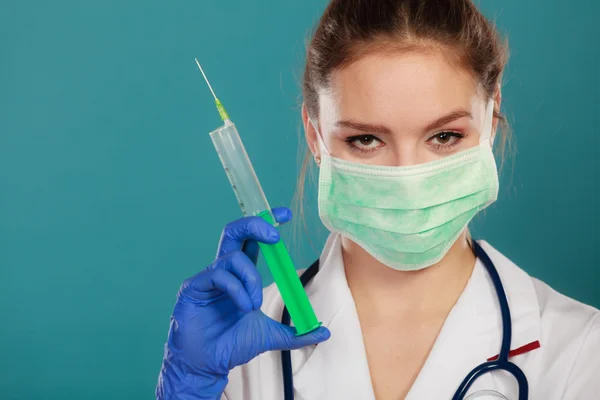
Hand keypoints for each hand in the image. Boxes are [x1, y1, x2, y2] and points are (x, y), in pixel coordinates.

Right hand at [156, 207, 329, 399]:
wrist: (209, 366)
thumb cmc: (232, 345)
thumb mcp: (272, 336)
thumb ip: (297, 332)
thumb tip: (325, 331)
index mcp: (240, 275)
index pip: (253, 240)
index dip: (267, 222)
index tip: (285, 215)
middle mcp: (223, 270)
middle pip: (235, 232)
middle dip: (256, 225)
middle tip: (275, 235)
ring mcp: (206, 278)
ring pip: (232, 258)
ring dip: (251, 279)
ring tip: (253, 304)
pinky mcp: (192, 288)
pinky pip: (218, 275)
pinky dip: (237, 289)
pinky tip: (243, 307)